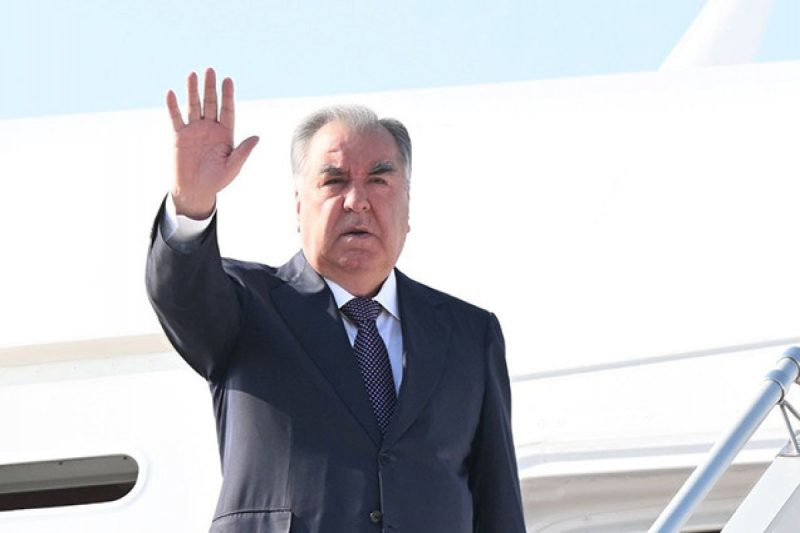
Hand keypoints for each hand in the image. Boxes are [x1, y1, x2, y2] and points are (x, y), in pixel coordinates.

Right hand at [166, 68, 258, 217]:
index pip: (227, 110)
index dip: (227, 95)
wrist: (195, 191)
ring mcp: (194, 130)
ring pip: (193, 106)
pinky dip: (173, 106)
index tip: (228, 79)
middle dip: (210, 87)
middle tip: (210, 69)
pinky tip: (171, 93)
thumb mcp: (232, 167)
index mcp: (225, 134)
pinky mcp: (179, 136)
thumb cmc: (217, 181)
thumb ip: (242, 152)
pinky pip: (175, 118)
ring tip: (192, 74)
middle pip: (210, 103)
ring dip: (192, 91)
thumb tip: (256, 138)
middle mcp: (210, 128)